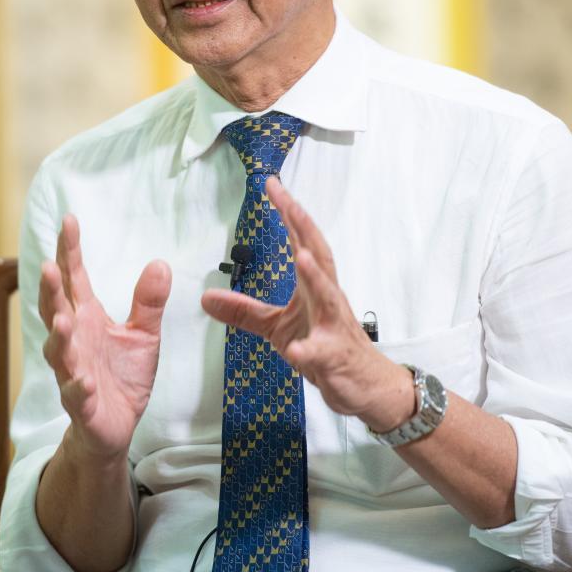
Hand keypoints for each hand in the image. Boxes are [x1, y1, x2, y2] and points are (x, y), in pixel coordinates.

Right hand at [39, 214, 170, 459]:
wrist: (114, 426)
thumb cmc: (122, 375)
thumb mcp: (143, 335)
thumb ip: (149, 302)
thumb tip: (160, 263)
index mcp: (87, 319)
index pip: (74, 279)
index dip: (70, 251)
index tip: (69, 220)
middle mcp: (74, 341)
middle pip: (57, 310)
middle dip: (51, 290)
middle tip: (49, 266)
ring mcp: (74, 372)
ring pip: (60, 352)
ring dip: (59, 337)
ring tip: (62, 319)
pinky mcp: (83, 404)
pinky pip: (78, 395)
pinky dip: (80, 388)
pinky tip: (86, 380)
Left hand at [201, 177, 412, 428]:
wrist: (365, 386)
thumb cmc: (326, 348)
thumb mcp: (278, 328)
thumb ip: (245, 311)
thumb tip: (206, 297)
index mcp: (314, 287)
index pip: (301, 242)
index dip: (288, 212)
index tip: (271, 185)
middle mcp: (328, 299)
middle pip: (319, 256)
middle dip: (304, 227)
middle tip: (288, 201)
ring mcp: (333, 327)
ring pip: (327, 298)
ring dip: (317, 277)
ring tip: (302, 257)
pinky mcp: (333, 358)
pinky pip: (320, 353)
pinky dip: (309, 349)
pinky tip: (296, 348)